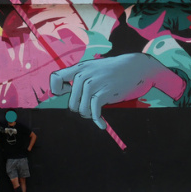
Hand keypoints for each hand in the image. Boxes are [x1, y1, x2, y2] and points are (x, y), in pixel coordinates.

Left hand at [50, 53, 184, 129]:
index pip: (55, 78)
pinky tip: (101, 123)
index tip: (67, 93)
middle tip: (91, 108)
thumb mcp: (94, 69)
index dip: (58, 90)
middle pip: (71, 103)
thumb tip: (67, 91)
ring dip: (88, 115)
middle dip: (80, 109)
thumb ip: (81, 77)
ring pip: (81, 109)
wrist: (136, 68)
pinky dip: (97, 120)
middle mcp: (83, 75)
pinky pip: (93, 112)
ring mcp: (93, 83)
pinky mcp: (103, 92)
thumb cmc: (114, 71)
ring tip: (96, 113)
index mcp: (79, 68)